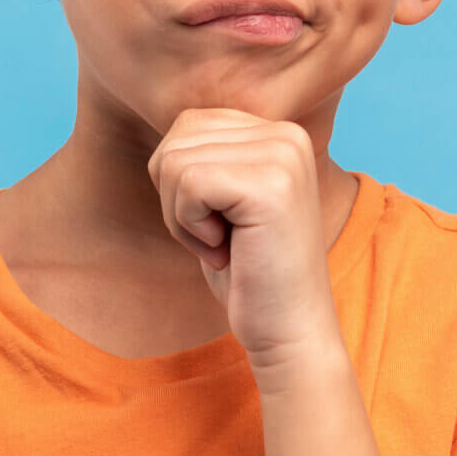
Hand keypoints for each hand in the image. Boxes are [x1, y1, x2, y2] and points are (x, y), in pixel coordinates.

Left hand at [145, 107, 342, 366]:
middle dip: (177, 200)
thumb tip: (168, 137)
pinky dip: (190, 228)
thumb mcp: (224, 201)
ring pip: (174, 163)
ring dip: (182, 218)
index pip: (187, 126)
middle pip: (176, 142)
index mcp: (278, 133)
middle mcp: (286, 135)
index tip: (220, 222)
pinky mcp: (270, 185)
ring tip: (224, 245)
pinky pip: (187, 185)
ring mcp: (282, 156)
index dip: (181, 183)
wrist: (288, 329)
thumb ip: (207, 158)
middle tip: (219, 238)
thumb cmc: (248, 272)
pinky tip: (225, 251)